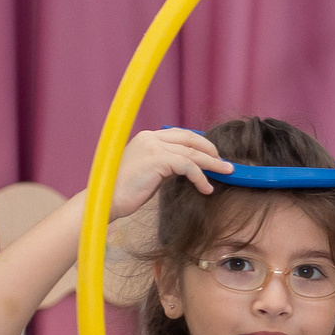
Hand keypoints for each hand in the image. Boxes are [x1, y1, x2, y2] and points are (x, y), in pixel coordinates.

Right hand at [109, 128, 230, 219]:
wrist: (107, 200)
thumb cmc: (128, 190)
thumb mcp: (153, 171)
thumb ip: (169, 164)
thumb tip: (192, 166)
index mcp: (148, 137)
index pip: (182, 135)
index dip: (202, 144)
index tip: (215, 155)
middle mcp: (150, 138)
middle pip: (191, 139)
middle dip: (211, 151)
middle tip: (226, 164)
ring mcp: (152, 147)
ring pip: (192, 153)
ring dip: (212, 164)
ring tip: (226, 173)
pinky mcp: (156, 160)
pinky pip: (188, 166)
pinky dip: (200, 177)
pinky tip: (206, 189)